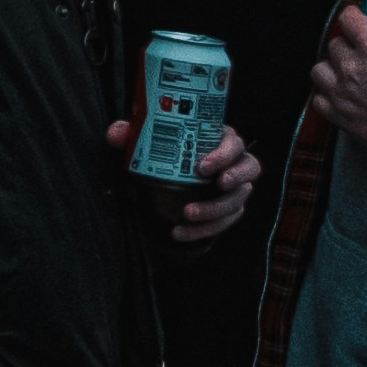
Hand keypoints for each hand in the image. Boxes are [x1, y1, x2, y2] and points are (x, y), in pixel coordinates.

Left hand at [103, 111, 260, 245]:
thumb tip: (117, 133)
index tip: (202, 166)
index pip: (233, 142)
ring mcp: (234, 189)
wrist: (162, 187)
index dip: (224, 153)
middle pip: (250, 167)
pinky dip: (203, 230)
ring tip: (187, 214)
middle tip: (219, 184)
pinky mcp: (229, 211)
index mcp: (217, 140)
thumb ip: (130, 136)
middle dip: (236, 176)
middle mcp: (232, 164)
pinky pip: (224, 223)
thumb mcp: (143, 144)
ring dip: (215, 209)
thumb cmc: (161, 154)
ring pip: (238, 200)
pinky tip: (180, 232)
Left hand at [310, 3, 366, 148]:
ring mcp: (342, 93)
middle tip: (364, 53)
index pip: (348, 19)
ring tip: (348, 74)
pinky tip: (342, 96)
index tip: (359, 20)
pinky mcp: (339, 116)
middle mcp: (352, 68)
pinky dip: (326, 96)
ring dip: (331, 69)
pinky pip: (318, 99)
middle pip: (335, 44)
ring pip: (320, 69)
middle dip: (349, 46)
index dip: (354, 17)